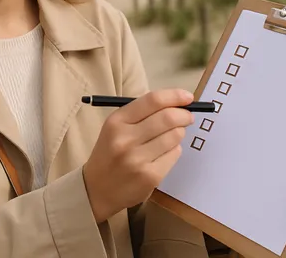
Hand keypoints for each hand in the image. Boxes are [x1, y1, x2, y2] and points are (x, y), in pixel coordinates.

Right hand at [83, 89, 194, 222]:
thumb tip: (176, 103)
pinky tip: (163, 154)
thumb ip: (142, 113)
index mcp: (116, 121)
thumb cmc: (110, 153)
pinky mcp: (150, 176)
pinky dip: (174, 150)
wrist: (97, 189)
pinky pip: (174, 154)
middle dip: (184, 115)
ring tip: (171, 136)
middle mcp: (126, 139)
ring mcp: (138, 159)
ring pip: (175, 136)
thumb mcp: (116, 127)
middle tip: (187, 117)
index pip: (152, 101)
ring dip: (179, 133)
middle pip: (168, 118)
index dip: (174, 96)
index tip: (188, 97)